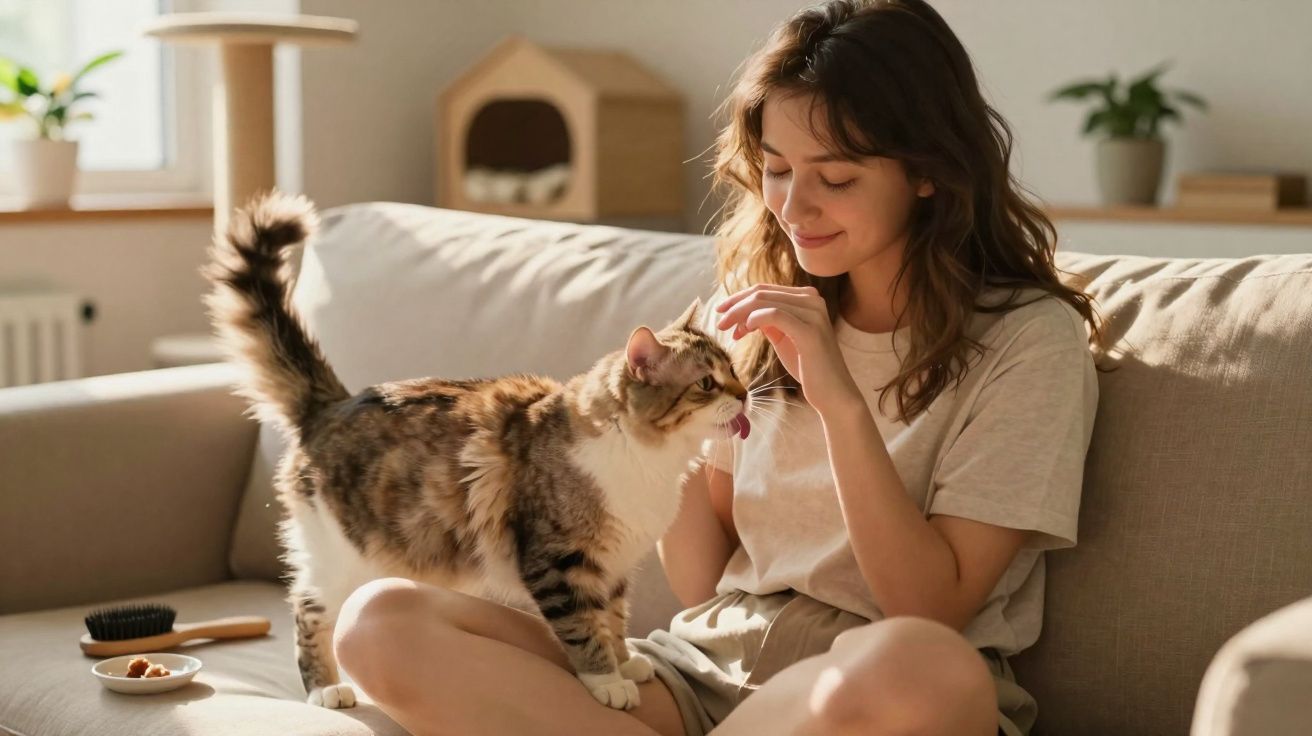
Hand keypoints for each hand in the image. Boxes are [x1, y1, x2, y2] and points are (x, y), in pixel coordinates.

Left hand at [715, 284, 860, 415]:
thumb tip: (744, 315)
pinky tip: (745, 330)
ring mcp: (813, 313)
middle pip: (762, 293)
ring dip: (739, 313)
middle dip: (735, 305)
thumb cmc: (808, 367)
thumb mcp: (785, 338)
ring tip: (728, 329)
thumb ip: (769, 322)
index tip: (722, 312)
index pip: (765, 290)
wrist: (832, 393)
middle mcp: (812, 300)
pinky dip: (755, 319)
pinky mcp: (810, 330)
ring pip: (764, 302)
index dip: (739, 298)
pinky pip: (775, 315)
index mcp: (807, 299)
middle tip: (719, 322)